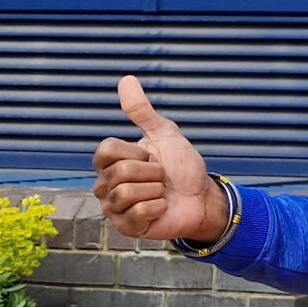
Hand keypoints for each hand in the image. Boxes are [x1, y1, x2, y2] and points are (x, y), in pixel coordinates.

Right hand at [91, 76, 226, 242]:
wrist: (202, 197)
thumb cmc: (182, 166)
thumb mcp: (165, 134)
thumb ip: (143, 111)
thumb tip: (126, 79)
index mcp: (110, 162)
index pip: (106, 149)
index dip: (137, 152)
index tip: (151, 156)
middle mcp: (105, 184)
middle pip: (121, 172)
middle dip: (152, 173)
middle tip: (161, 178)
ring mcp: (113, 208)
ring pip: (126, 193)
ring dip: (155, 190)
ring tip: (161, 192)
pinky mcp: (126, 227)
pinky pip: (137, 213)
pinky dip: (158, 208)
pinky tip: (161, 208)